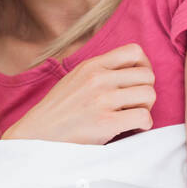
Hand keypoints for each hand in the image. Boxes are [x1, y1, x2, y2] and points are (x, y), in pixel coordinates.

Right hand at [3, 42, 154, 143]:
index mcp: (92, 65)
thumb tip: (128, 70)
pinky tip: (132, 129)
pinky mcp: (106, 123)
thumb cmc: (57, 111)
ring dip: (146, 108)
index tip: (137, 82)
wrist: (37, 135)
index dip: (144, 66)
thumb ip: (99, 71)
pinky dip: (144, 125)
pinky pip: (144, 117)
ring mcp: (102, 100)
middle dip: (146, 91)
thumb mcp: (74, 79)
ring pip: (149, 95)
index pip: (135, 51)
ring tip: (132, 117)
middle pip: (147, 75)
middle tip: (135, 105)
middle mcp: (99, 79)